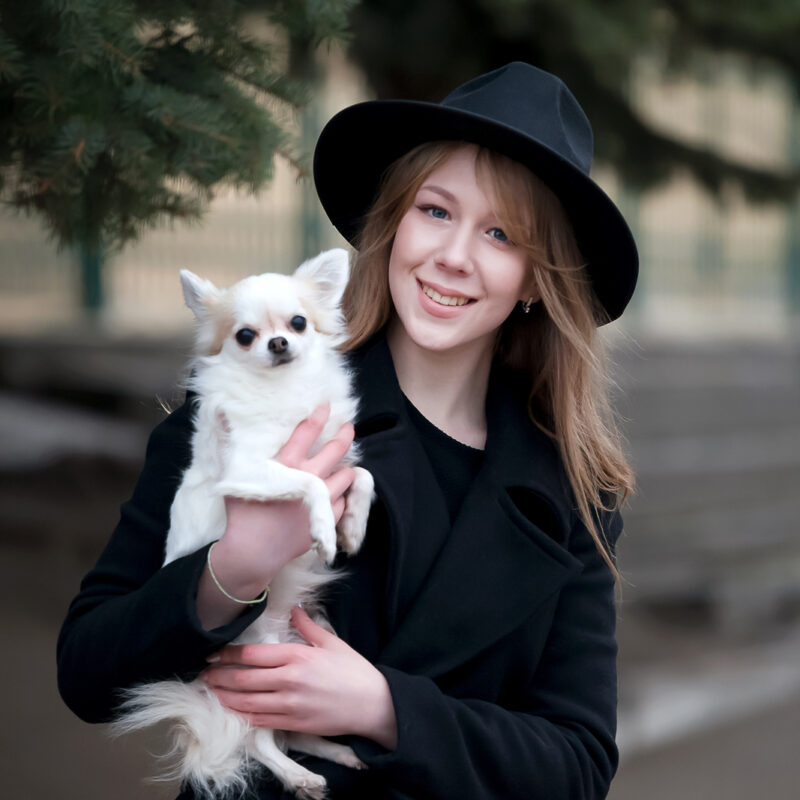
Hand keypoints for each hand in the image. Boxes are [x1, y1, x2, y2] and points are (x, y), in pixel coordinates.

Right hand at [197, 405, 355, 628]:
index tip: (327, 405)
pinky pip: (343, 503)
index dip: (319, 416)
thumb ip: (228, 443)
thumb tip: (220, 414)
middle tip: (349, 427)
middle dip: (345, 435)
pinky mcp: (325, 521)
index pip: (308, 432)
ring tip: (346, 464)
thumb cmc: (241, 514)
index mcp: (287, 465)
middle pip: (336, 450)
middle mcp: (308, 479)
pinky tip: (338, 493)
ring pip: (346, 476)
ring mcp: (320, 501)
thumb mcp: (230, 475)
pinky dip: (342, 496)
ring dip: (346, 468)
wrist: (252, 552)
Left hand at [202, 607, 397, 748]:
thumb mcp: (332, 642)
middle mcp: (289, 680)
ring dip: (224, 696)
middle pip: (244, 679)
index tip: (213, 652)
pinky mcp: (293, 724)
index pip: (253, 655)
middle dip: (219, 676)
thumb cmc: (354, 671)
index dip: (228, 654)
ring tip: (209, 691)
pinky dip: (241, 715)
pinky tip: (230, 710)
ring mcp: (289, 705)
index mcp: (298, 656)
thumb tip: (294, 608)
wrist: (373, 705)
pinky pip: (259, 721)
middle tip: (203, 673)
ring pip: (246, 702)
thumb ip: (308, 626)